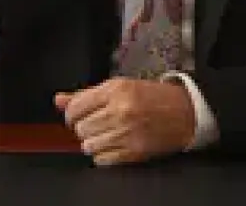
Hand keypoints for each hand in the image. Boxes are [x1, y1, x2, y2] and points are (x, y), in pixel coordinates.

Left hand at [54, 78, 195, 165]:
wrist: (186, 112)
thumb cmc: (154, 97)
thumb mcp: (121, 86)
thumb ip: (86, 95)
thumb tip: (59, 100)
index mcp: (115, 90)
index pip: (75, 107)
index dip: (71, 114)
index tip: (76, 116)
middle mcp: (120, 111)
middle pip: (80, 128)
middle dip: (85, 127)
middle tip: (96, 124)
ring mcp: (126, 133)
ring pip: (88, 145)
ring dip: (93, 142)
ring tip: (106, 134)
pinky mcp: (133, 152)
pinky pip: (102, 160)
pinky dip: (103, 155)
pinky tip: (113, 145)